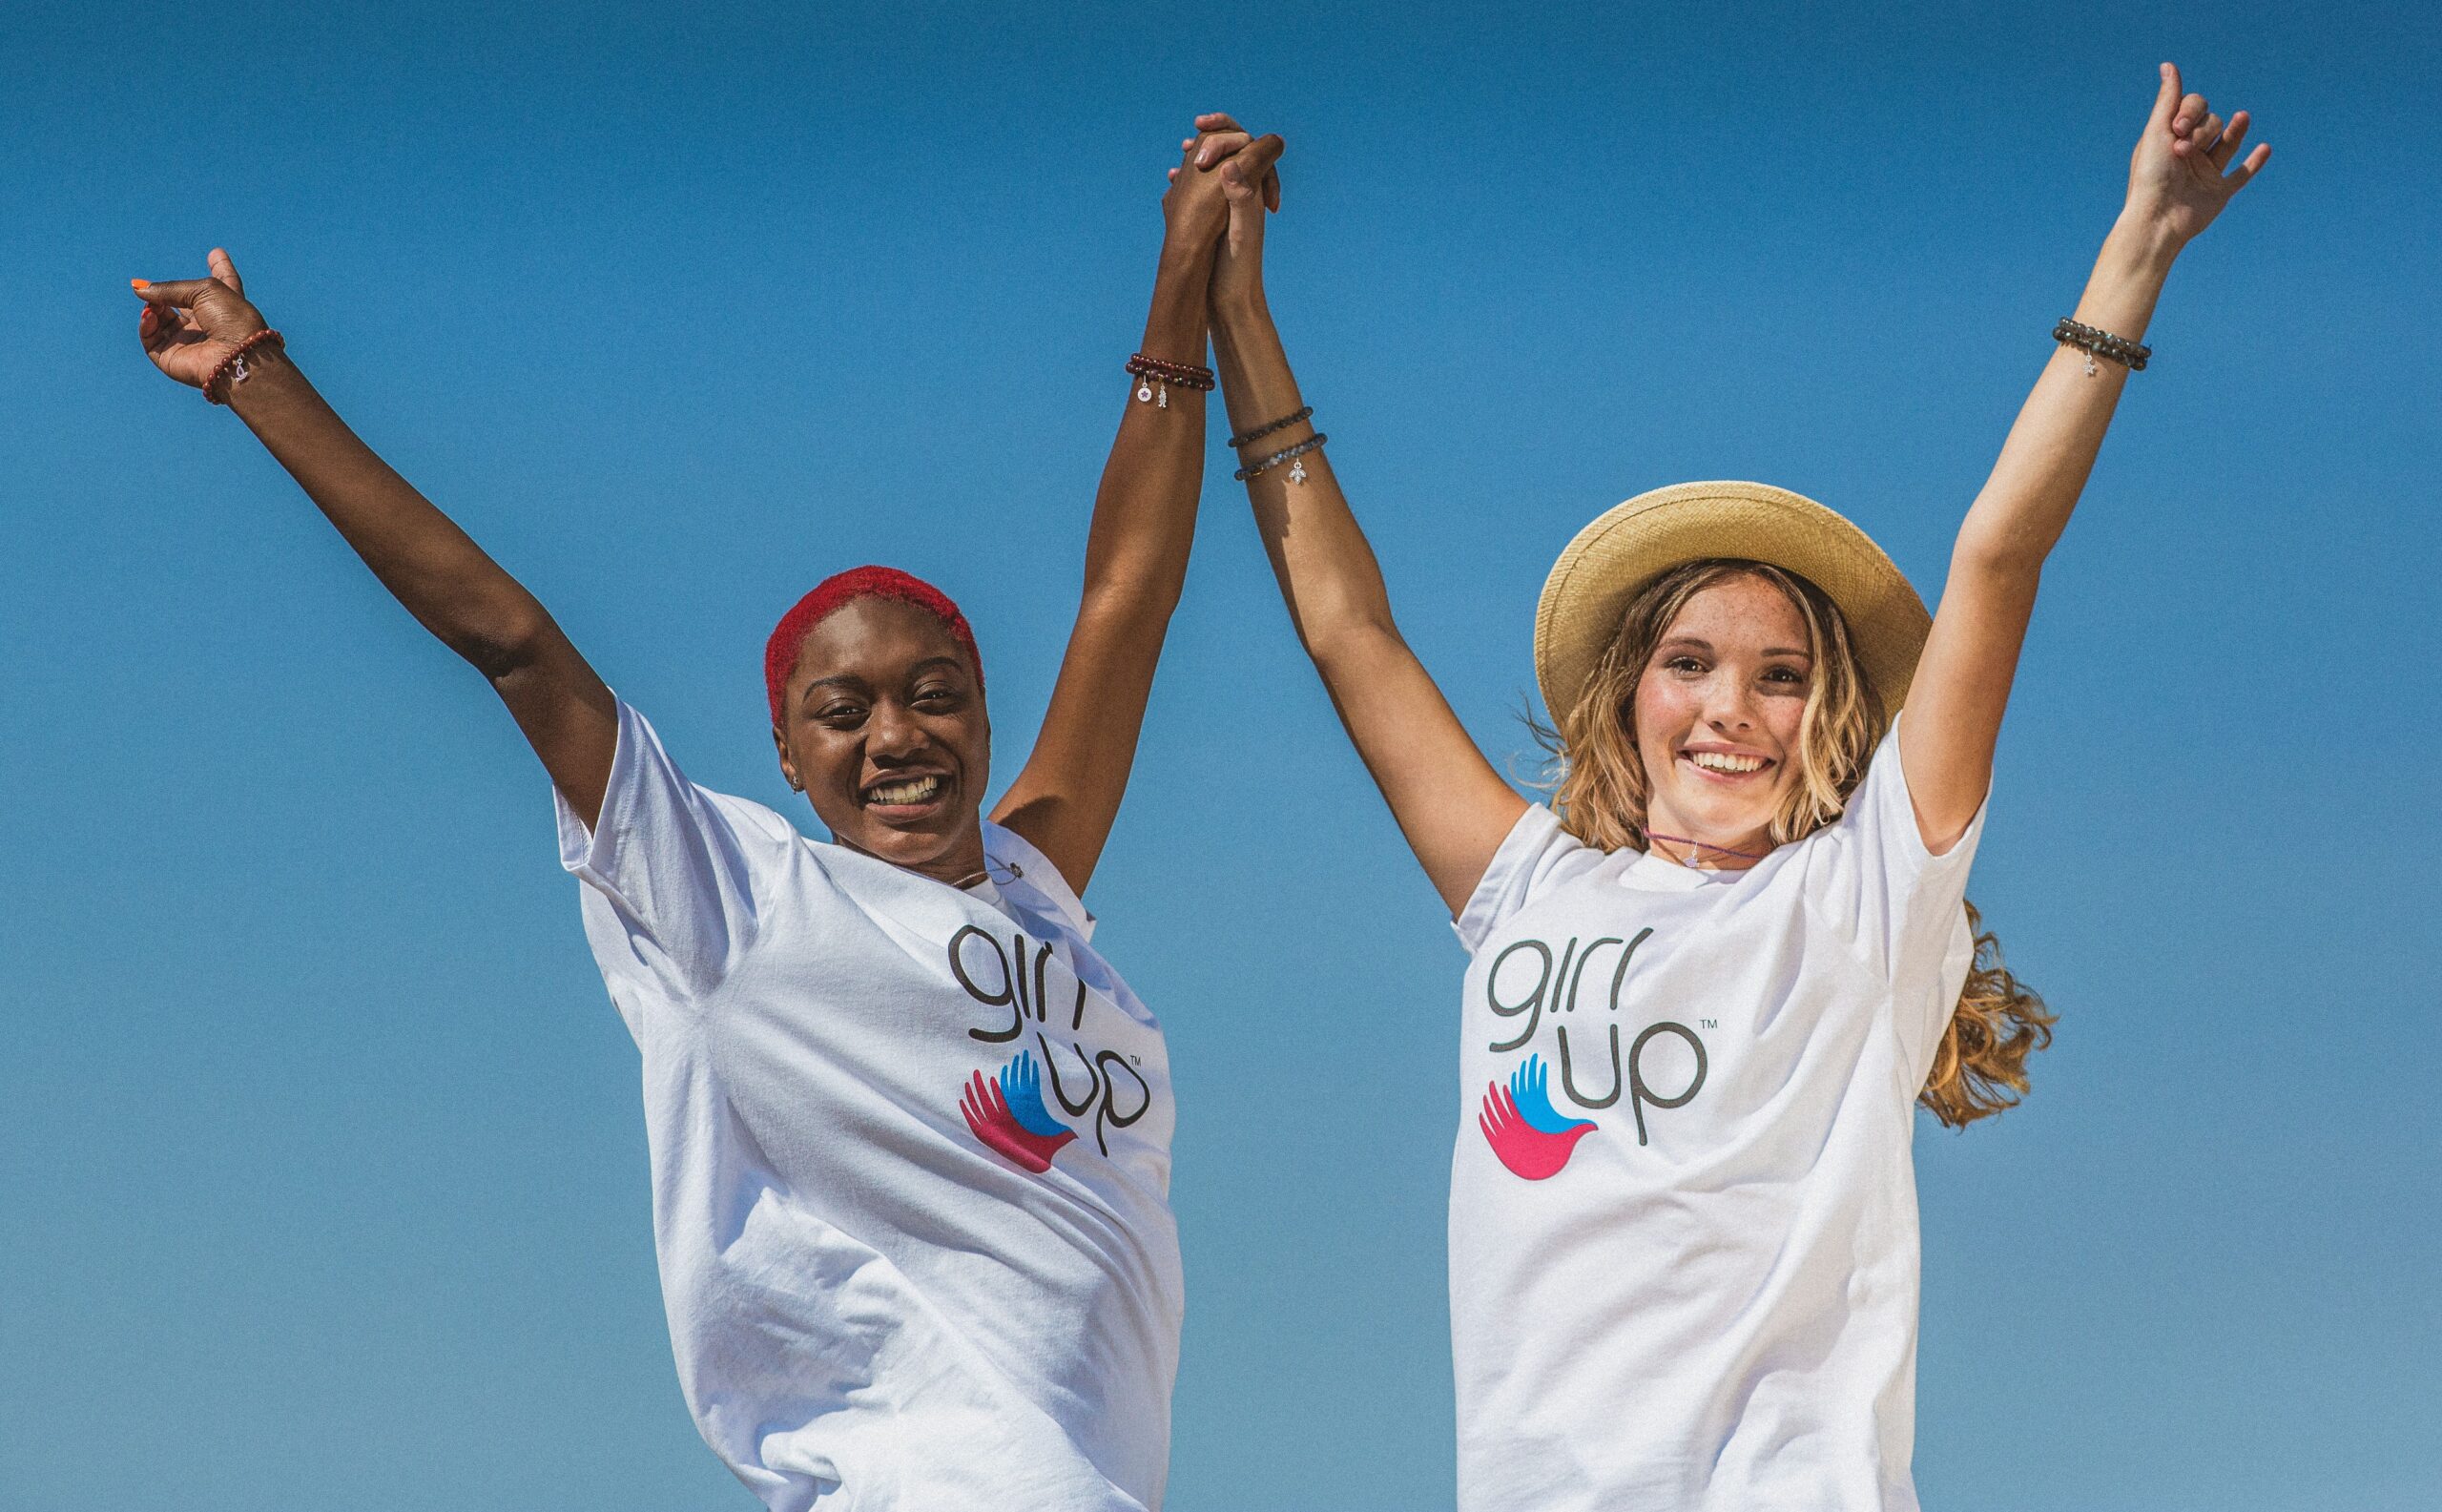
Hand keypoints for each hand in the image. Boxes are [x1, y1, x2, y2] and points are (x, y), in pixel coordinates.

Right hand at [133, 248, 270, 389]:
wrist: (237, 354)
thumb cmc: (231, 318)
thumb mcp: (203, 290)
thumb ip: (169, 288)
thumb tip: (139, 289)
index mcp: (226, 305)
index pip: (222, 283)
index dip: (220, 268)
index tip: (217, 254)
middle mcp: (209, 323)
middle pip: (180, 305)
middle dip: (163, 295)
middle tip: (151, 289)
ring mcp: (190, 342)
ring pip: (159, 320)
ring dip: (152, 308)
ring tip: (154, 304)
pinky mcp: (172, 358)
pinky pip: (150, 339)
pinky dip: (146, 325)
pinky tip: (150, 315)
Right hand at [1172, 113, 1283, 313]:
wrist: (1233, 305)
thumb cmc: (1239, 272)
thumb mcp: (1240, 233)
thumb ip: (1239, 199)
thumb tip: (1232, 167)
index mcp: (1252, 193)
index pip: (1248, 146)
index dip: (1226, 130)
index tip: (1201, 125)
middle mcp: (1243, 197)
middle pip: (1232, 154)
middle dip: (1214, 140)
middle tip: (1193, 132)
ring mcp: (1227, 210)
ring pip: (1215, 173)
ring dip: (1199, 159)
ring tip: (1181, 153)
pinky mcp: (1213, 225)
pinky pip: (1203, 194)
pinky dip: (1189, 184)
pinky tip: (1171, 184)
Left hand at [2126, 62, 2270, 249]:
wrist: (2157, 218)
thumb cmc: (2151, 176)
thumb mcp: (2156, 131)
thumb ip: (2168, 99)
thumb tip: (2168, 65)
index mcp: (2171, 138)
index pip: (2193, 107)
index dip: (2190, 111)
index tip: (2176, 129)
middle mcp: (2189, 153)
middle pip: (2212, 122)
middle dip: (2202, 129)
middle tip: (2183, 149)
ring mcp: (2206, 172)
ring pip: (2228, 142)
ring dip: (2234, 131)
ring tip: (2242, 117)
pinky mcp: (2220, 191)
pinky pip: (2242, 174)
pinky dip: (2254, 162)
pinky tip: (2265, 148)